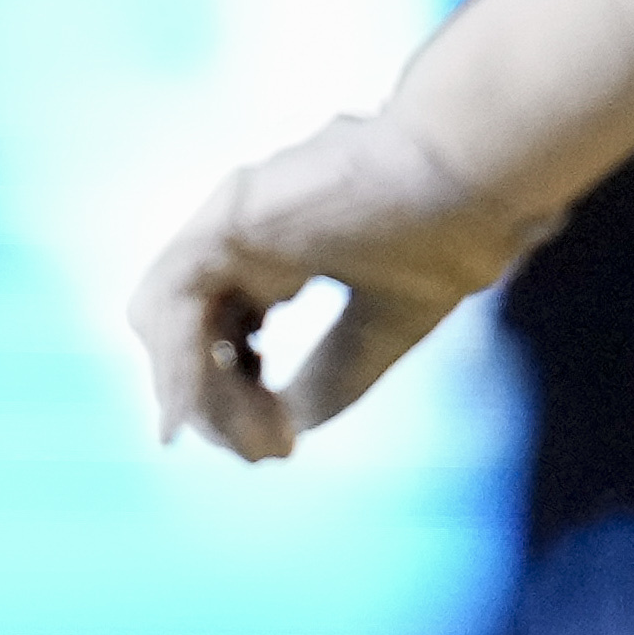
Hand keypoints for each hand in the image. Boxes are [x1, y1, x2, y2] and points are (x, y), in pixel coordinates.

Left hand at [129, 114, 545, 462]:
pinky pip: (170, 302)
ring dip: (201, 395)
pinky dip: (181, 365)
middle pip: (183, 336)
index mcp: (273, 255)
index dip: (234, 398)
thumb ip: (331, 372)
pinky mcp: (229, 220)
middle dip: (216, 406)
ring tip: (263, 437)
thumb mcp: (376, 329)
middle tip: (274, 450)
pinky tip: (207, 413)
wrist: (471, 183)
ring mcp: (228, 223)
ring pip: (162, 322)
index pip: (218, 334)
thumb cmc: (443, 237)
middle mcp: (238, 237)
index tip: (284, 447)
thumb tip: (288, 431)